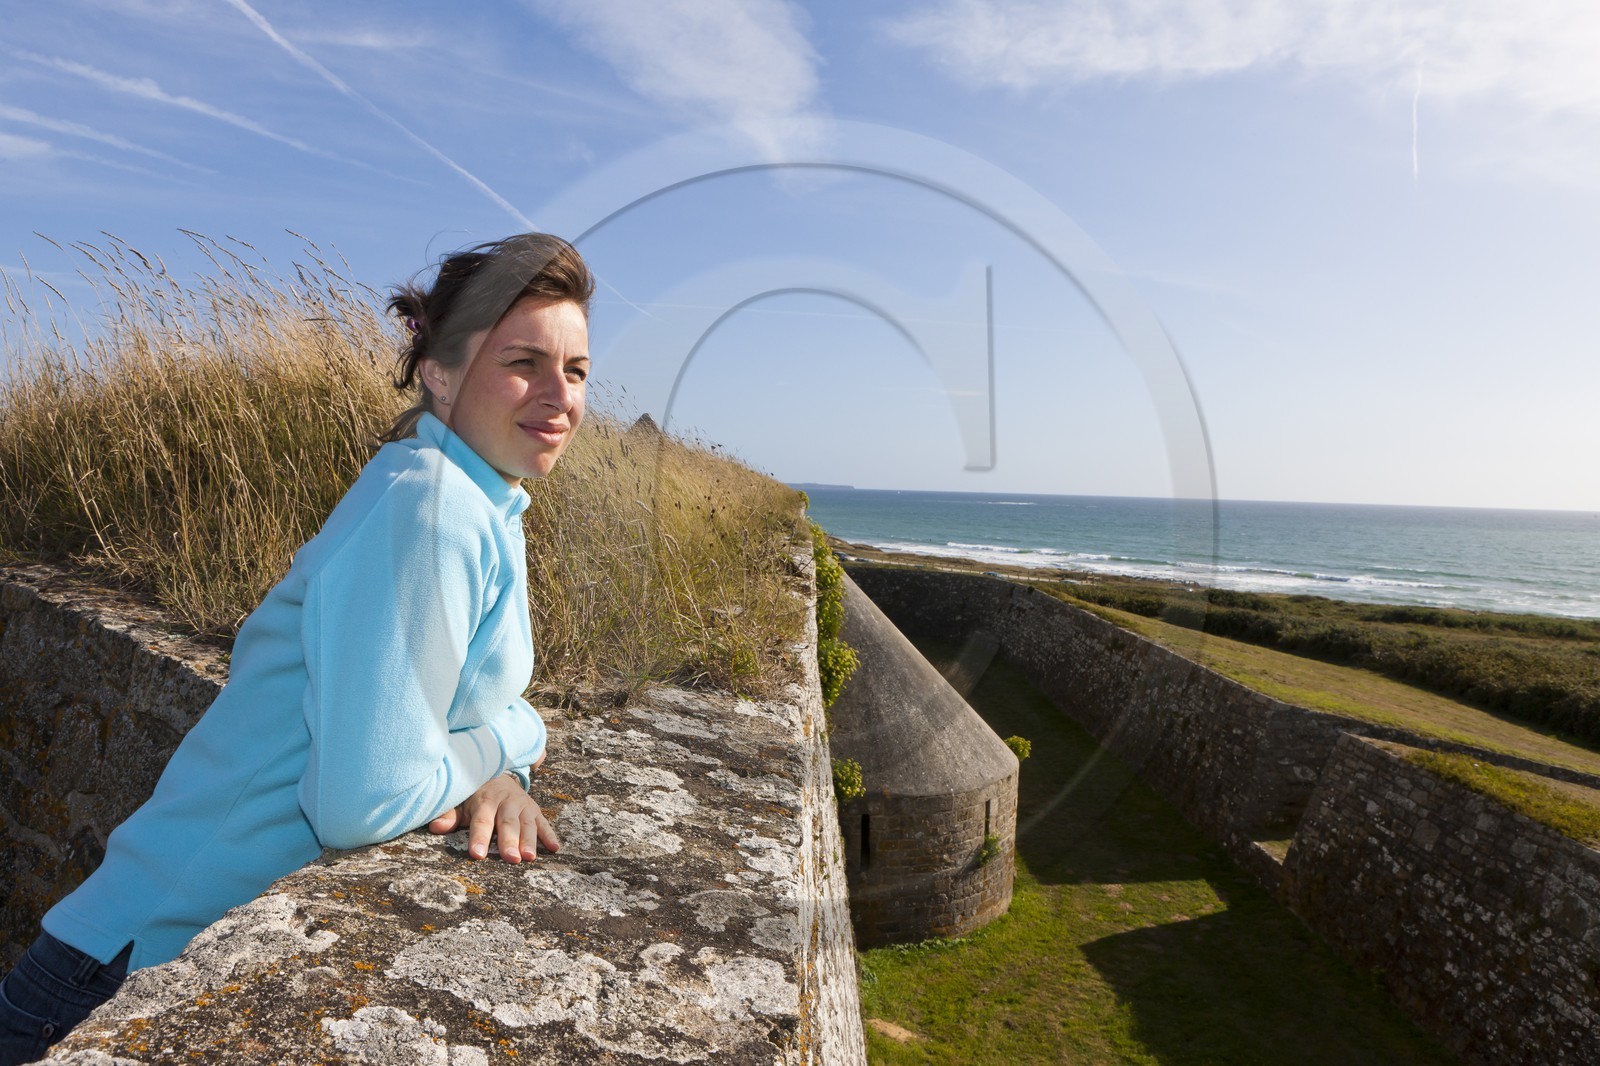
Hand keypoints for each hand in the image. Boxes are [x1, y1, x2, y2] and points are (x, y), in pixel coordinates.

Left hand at [427, 773, 560, 862]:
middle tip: (511, 858)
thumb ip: (449, 816)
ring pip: (527, 824)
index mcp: (485, 800)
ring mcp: (523, 806)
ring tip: (530, 857)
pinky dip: (550, 835)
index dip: (479, 837)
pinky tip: (555, 848)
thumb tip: (435, 827)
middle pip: (507, 824)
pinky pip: (544, 823)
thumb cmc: (474, 795)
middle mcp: (506, 802)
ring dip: (530, 841)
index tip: (477, 854)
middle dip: (509, 841)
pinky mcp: (535, 810)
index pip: (481, 821)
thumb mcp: (460, 802)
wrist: (497, 774)